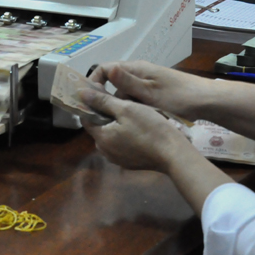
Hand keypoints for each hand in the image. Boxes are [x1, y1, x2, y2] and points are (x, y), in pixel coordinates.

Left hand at [79, 88, 195, 173]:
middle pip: (99, 127)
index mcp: (101, 138)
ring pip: (111, 136)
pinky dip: (125, 135)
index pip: (86, 118)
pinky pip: (121, 145)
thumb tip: (81, 93)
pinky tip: (139, 128)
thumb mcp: (126, 109)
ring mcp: (118, 159)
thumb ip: (103, 101)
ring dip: (117, 124)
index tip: (100, 91)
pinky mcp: (130, 163)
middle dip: (106, 113)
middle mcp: (105, 152)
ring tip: (131, 112)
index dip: (91, 104)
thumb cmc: (149, 128)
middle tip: (120, 100)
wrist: (173, 154)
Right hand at [88, 60, 210, 120]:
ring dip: (120, 106)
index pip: (104, 69)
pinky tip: (133, 122)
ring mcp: (146, 84)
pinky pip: (135, 100)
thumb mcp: (150, 92)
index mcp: (136, 69)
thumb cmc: (178, 96)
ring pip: (124, 94)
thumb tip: (106, 69)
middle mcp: (138, 74)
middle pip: (113, 83)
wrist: (206, 101)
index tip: (90, 100)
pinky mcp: (153, 95)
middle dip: (105, 98)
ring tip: (117, 122)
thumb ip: (127, 82)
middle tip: (100, 116)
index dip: (94, 82)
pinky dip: (132, 109)